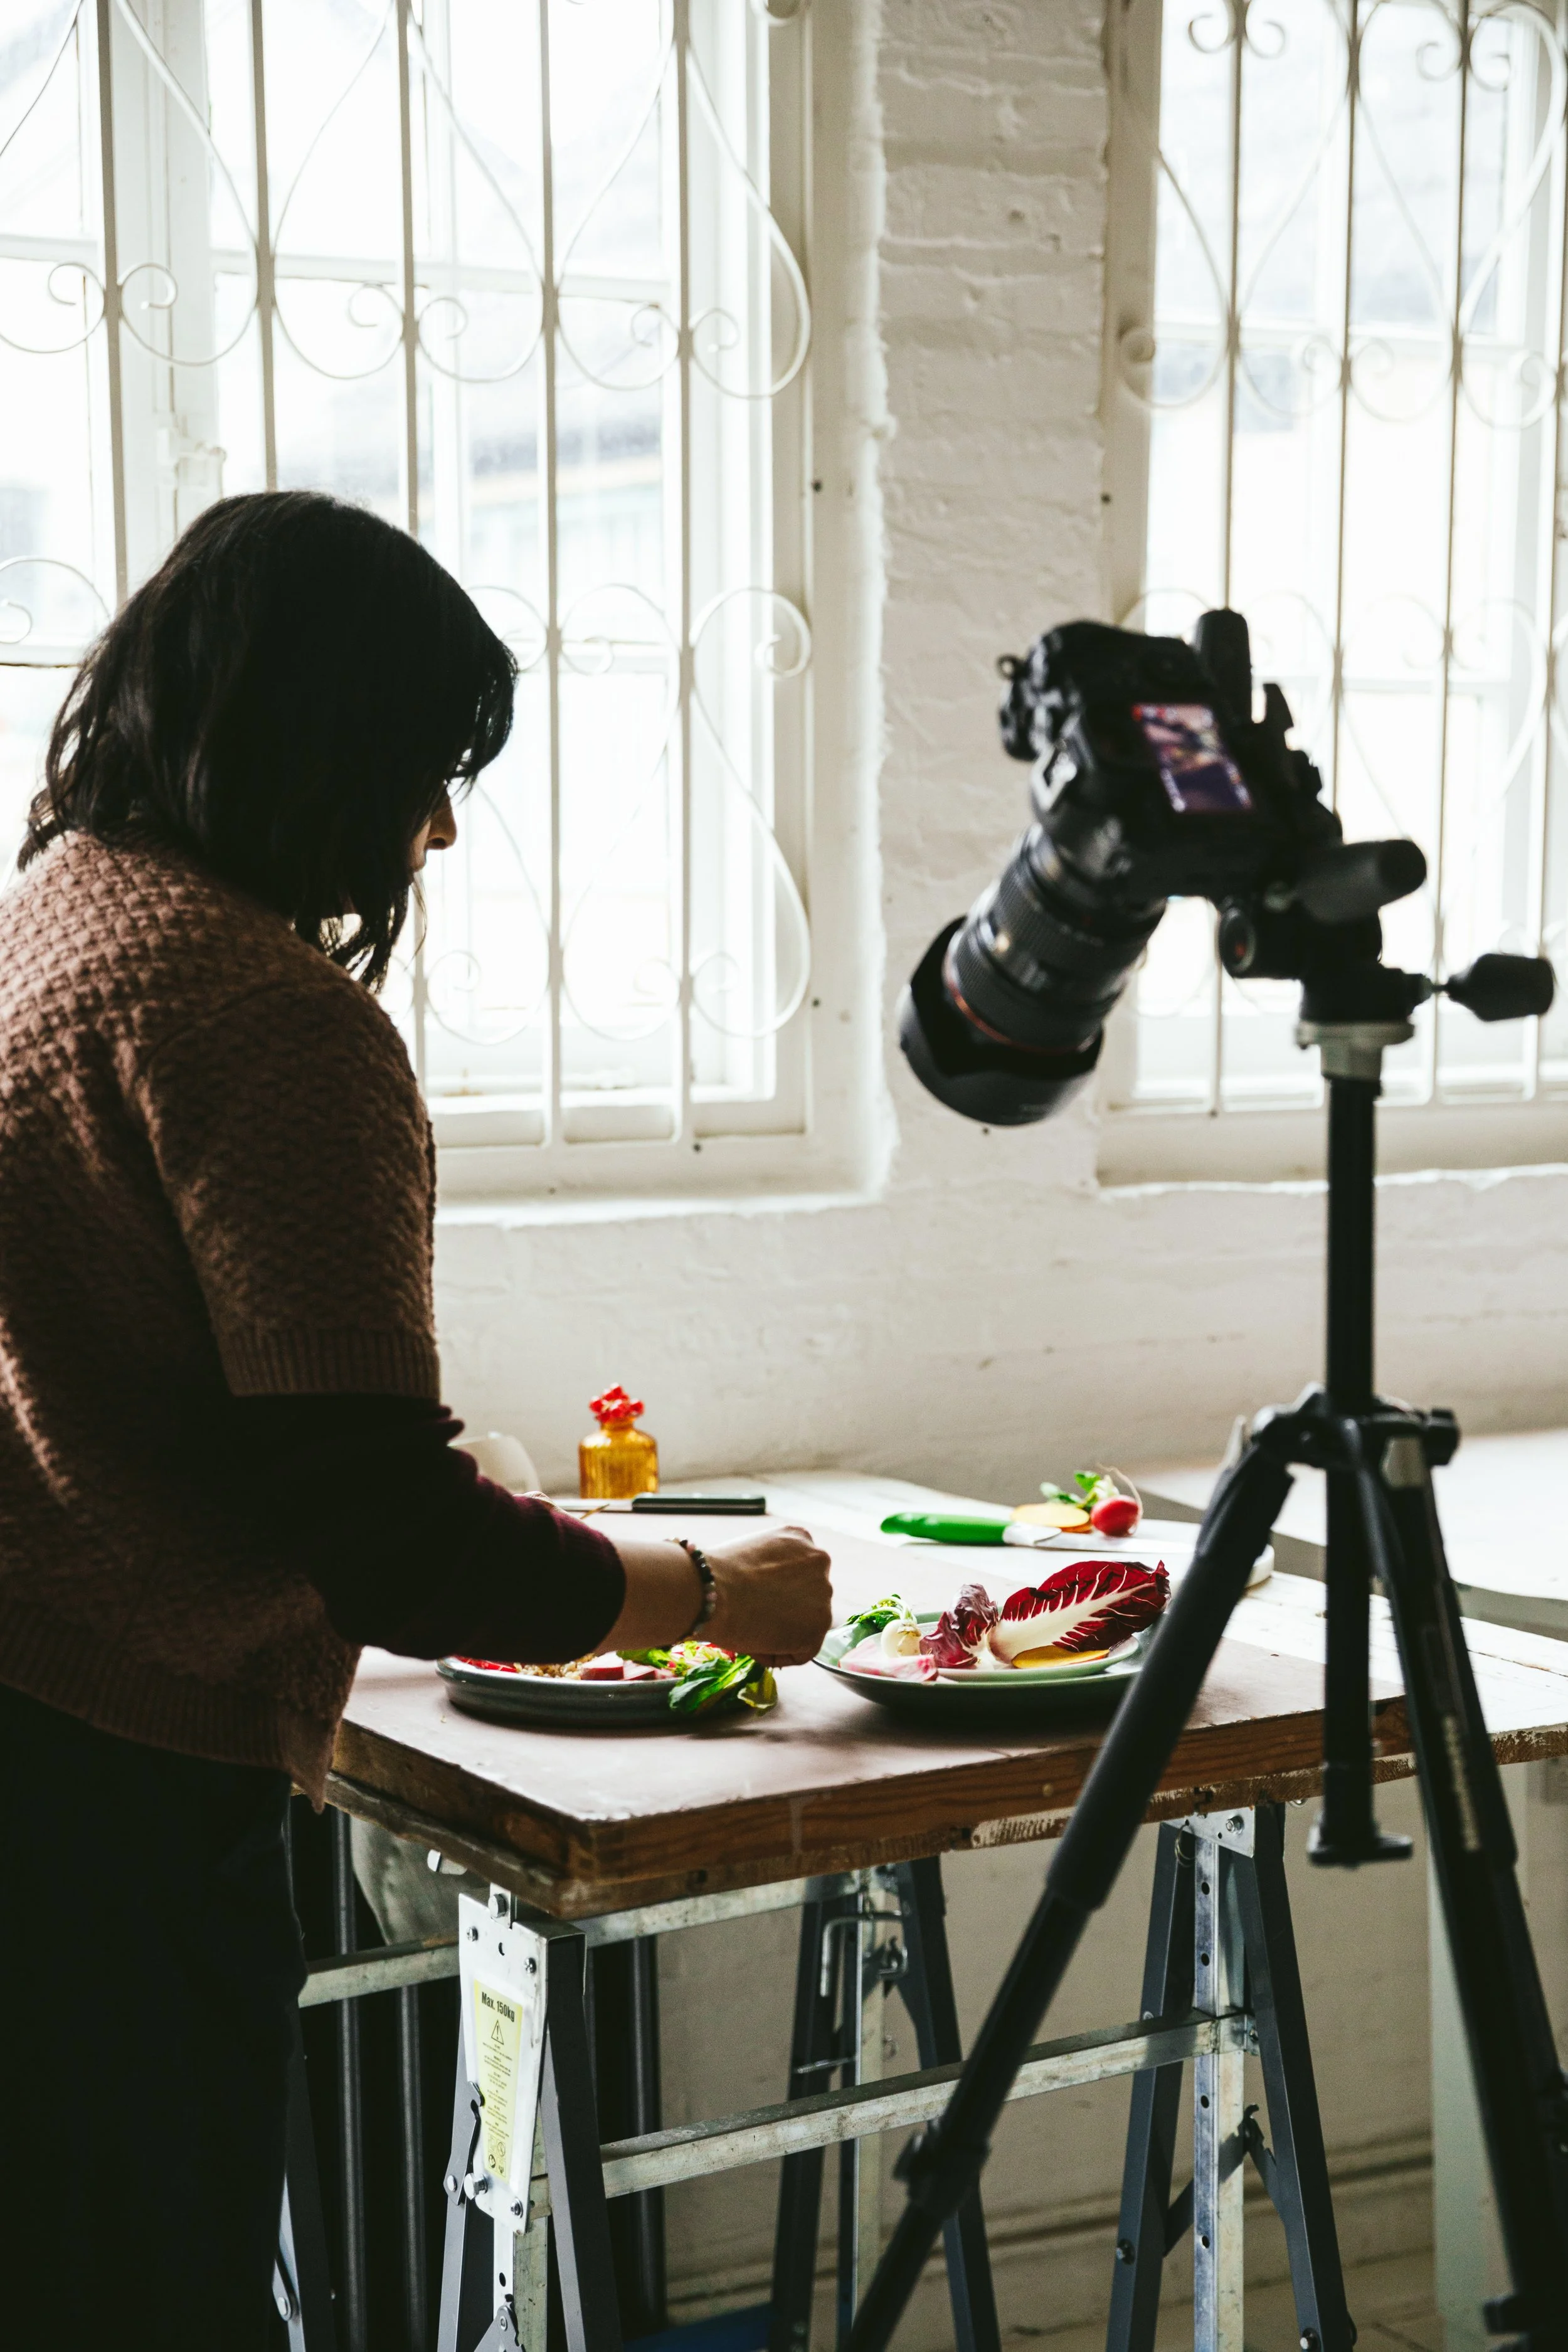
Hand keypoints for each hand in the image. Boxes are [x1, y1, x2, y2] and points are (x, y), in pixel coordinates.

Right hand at [703, 1525, 832, 1666]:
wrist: (712, 1591)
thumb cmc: (715, 1575)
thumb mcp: (750, 1553)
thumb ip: (770, 1568)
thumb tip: (767, 1592)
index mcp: (800, 1537)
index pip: (797, 1572)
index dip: (774, 1591)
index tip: (753, 1599)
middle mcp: (819, 1560)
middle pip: (806, 1596)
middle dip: (782, 1610)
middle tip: (752, 1617)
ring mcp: (823, 1592)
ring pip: (805, 1624)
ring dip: (781, 1633)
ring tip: (750, 1629)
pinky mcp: (819, 1624)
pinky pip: (802, 1650)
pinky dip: (779, 1654)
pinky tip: (755, 1642)